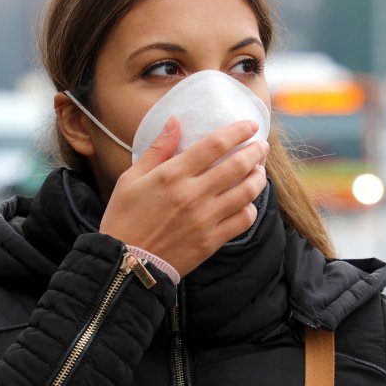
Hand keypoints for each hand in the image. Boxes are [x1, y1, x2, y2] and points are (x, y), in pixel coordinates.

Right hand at [99, 117, 268, 276]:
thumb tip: (175, 121)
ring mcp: (205, 219)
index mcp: (172, 175)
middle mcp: (192, 195)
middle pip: (238, 165)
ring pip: (246, 192)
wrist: (125, 263)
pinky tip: (247, 202)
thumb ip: (157, 149)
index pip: (215, 144)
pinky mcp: (211, 241)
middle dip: (256, 152)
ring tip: (259, 171)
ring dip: (258, 178)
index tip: (250, 126)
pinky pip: (243, 221)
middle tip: (262, 146)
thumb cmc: (123, 218)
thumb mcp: (130, 179)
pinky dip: (250, 208)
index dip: (238, 131)